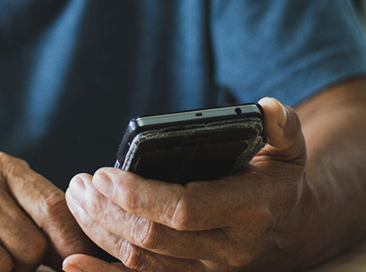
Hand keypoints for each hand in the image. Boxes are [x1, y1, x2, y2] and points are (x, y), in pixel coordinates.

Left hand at [63, 98, 309, 271]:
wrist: (292, 227)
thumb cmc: (279, 180)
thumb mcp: (289, 148)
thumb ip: (282, 125)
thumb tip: (265, 110)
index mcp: (248, 211)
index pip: (185, 210)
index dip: (140, 196)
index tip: (105, 173)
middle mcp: (226, 248)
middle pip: (154, 239)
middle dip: (108, 211)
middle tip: (79, 183)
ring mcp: (206, 268)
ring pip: (142, 260)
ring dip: (99, 231)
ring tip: (76, 199)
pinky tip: (72, 262)